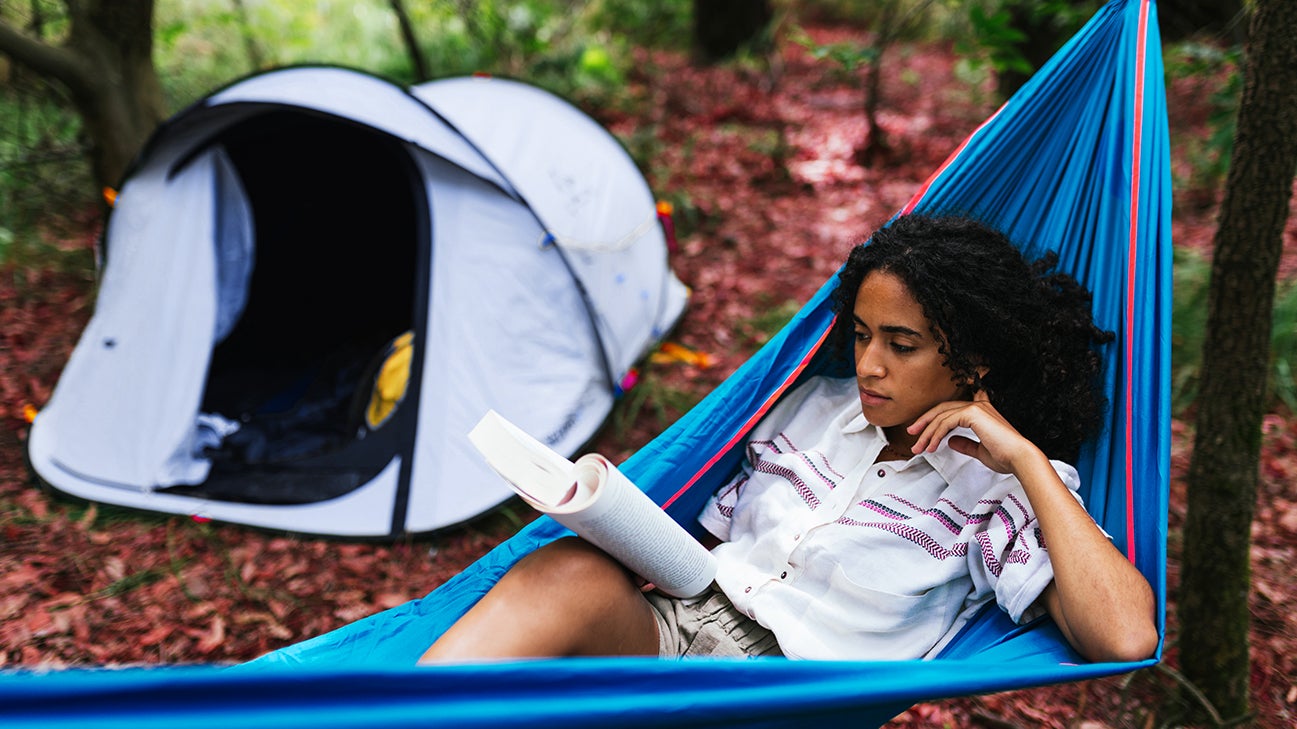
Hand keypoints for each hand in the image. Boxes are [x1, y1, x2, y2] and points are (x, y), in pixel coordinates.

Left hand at [906, 391, 1040, 473]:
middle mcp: (978, 406)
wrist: (1019, 458)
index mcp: (981, 412)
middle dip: (924, 422)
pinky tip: (931, 446)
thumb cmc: (1006, 457)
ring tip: (918, 447)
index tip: (920, 430)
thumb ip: (965, 444)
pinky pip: (946, 422)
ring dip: (927, 432)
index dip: (934, 418)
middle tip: (911, 434)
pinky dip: (936, 434)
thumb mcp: (980, 451)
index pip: (951, 410)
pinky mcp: (973, 413)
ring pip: (941, 416)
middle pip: (942, 409)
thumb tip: (951, 442)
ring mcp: (976, 408)